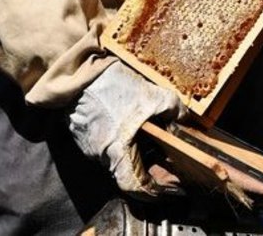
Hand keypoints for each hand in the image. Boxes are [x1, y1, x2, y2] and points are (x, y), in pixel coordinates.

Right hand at [67, 61, 185, 196]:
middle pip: (129, 173)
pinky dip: (123, 140)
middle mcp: (101, 155)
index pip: (136, 187)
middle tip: (170, 161)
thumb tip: (184, 119)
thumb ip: (173, 109)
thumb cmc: (111, 86)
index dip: (156, 191)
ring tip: (156, 141)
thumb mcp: (150, 95)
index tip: (172, 187)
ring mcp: (91, 145)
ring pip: (119, 157)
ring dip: (137, 153)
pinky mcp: (86, 133)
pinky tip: (134, 126)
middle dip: (151, 169)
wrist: (78, 72)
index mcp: (116, 152)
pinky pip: (108, 144)